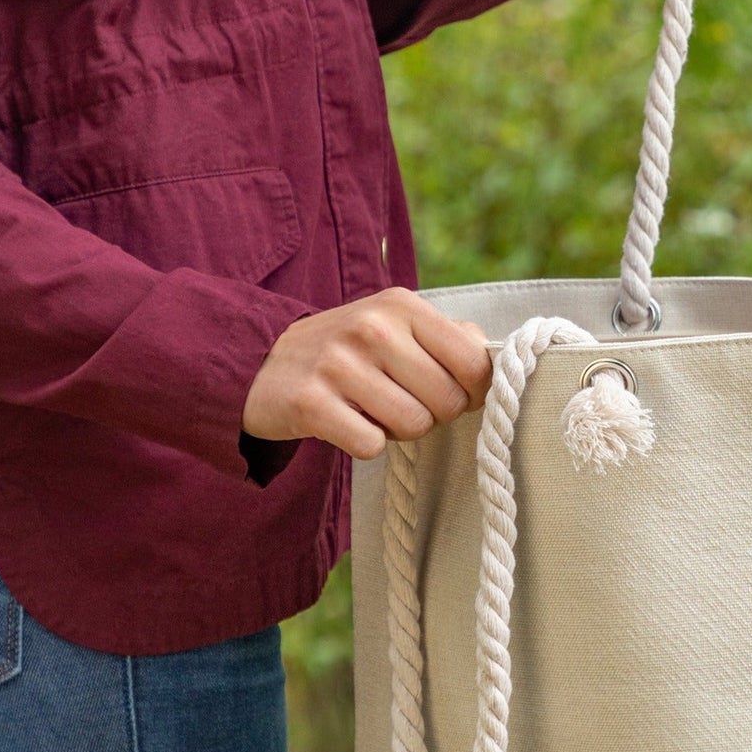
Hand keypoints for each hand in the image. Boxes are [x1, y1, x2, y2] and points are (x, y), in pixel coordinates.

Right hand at [241, 287, 492, 460]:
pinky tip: (346, 423)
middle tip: (401, 402)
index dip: (472, 390)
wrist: (260, 362)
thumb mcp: (392, 324)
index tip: (451, 392)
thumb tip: (491, 354)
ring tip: (372, 411)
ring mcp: (339, 364)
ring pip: (413, 426)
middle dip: (433, 414)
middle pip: (447, 401)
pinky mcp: (311, 403)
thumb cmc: (345, 350)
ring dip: (397, 431)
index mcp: (402, 305)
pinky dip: (364, 444)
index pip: (474, 361)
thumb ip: (446, 337)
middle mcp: (373, 328)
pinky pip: (371, 445)